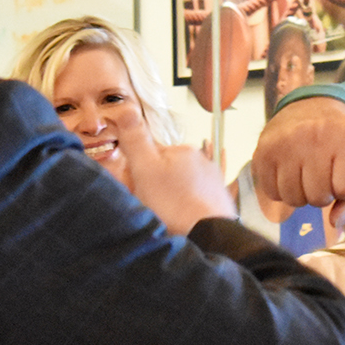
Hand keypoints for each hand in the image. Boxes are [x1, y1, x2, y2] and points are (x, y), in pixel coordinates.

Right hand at [120, 130, 235, 235]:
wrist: (209, 234)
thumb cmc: (176, 205)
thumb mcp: (145, 169)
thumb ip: (135, 140)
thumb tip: (126, 109)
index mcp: (182, 150)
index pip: (150, 154)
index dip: (137, 171)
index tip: (134, 186)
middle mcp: (202, 160)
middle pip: (166, 170)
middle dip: (154, 185)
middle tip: (150, 204)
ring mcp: (212, 180)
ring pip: (181, 185)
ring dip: (170, 197)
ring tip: (166, 214)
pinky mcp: (218, 200)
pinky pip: (196, 198)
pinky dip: (187, 205)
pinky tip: (181, 214)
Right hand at [251, 96, 344, 227]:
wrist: (312, 107)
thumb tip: (336, 222)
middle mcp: (314, 135)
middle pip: (319, 198)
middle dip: (325, 192)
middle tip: (325, 171)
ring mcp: (285, 143)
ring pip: (294, 199)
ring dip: (303, 194)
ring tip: (308, 172)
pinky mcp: (262, 151)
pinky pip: (272, 193)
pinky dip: (283, 189)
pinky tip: (290, 171)